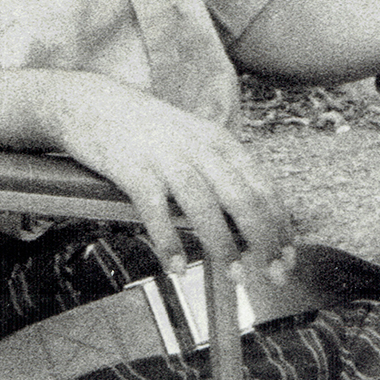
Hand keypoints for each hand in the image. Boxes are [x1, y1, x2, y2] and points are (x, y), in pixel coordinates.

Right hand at [51, 78, 300, 276]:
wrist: (91, 103)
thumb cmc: (146, 130)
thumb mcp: (193, 142)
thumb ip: (218, 173)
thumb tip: (246, 220)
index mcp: (220, 142)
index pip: (263, 187)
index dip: (280, 225)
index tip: (288, 256)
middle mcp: (199, 148)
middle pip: (243, 198)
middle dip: (264, 240)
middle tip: (274, 274)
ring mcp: (166, 158)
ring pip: (205, 207)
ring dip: (224, 246)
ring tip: (236, 276)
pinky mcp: (134, 170)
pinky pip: (156, 212)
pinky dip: (169, 242)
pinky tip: (178, 266)